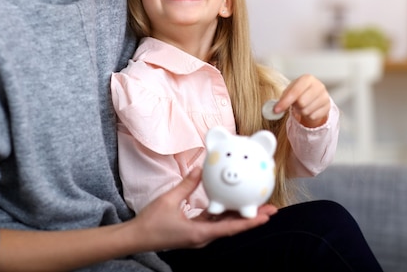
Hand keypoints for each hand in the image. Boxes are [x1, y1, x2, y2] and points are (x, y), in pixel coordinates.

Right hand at [129, 168, 275, 250]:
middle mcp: (202, 237)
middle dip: (251, 217)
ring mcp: (199, 235)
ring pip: (224, 225)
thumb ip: (187, 185)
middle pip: (232, 227)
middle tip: (270, 208)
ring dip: (239, 215)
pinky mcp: (194, 231)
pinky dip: (224, 213)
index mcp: (199, 234)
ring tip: (255, 203)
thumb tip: (200, 169)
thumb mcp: (169, 200)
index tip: (266, 216)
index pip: (231, 228)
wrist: (136, 237)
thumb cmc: (151, 222)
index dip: (250, 222)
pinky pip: (214, 222)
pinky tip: (230, 203)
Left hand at [275, 74, 330, 127]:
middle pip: (301, 102)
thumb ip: (283, 98)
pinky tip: (309, 109)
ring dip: (301, 111)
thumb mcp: (290, 91)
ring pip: (307, 111)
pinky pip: (313, 116)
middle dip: (295, 106)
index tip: (276, 110)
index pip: (295, 92)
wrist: (314, 95)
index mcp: (307, 79)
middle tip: (295, 104)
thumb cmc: (300, 92)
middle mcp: (318, 86)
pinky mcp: (328, 106)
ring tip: (302, 106)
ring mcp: (325, 96)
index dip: (285, 102)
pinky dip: (308, 115)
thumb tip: (275, 109)